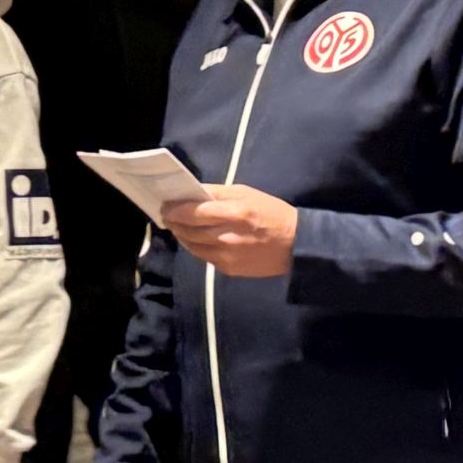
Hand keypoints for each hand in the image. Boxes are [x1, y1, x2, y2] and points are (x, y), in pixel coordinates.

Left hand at [163, 184, 297, 277]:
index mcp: (235, 213)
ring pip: (192, 246)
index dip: (174, 210)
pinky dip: (196, 247)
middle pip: (188, 230)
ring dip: (182, 236)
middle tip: (169, 217)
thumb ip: (217, 193)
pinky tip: (196, 240)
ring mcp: (227, 256)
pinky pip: (203, 257)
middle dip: (175, 223)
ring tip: (179, 227)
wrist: (297, 245)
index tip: (165, 207)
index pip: (193, 212)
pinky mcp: (229, 269)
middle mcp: (228, 237)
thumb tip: (191, 193)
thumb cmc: (271, 213)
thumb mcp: (246, 193)